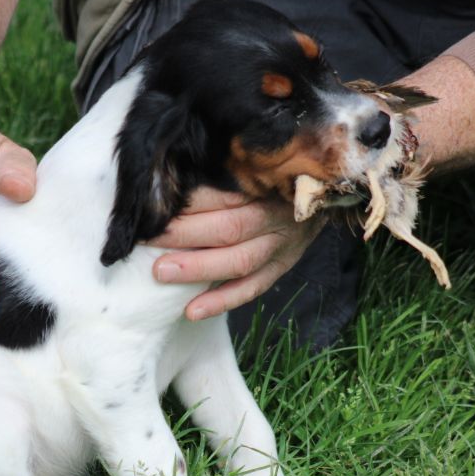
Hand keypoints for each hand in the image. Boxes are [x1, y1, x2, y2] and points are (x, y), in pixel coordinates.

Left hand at [149, 188, 323, 320]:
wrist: (325, 191)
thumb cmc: (275, 177)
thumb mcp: (255, 165)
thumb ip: (222, 172)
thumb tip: (174, 178)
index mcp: (267, 185)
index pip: (224, 194)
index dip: (189, 203)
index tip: (153, 208)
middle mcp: (276, 216)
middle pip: (229, 228)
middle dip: (185, 235)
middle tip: (149, 240)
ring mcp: (281, 246)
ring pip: (240, 261)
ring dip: (199, 269)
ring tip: (161, 273)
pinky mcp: (282, 267)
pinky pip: (252, 288)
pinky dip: (222, 301)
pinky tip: (192, 311)